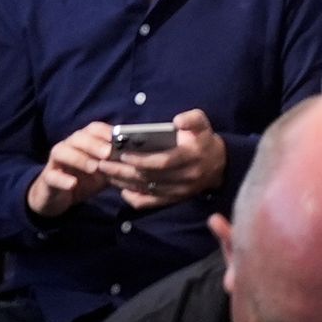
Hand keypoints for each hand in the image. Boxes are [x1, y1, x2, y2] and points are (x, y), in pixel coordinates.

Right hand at [29, 121, 125, 217]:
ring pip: (63, 151)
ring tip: (94, 167)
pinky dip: (62, 179)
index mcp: (84, 142)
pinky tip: (73, 184)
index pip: (93, 128)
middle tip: (108, 153)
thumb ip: (116, 165)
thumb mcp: (103, 172)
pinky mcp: (47, 178)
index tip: (121, 138)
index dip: (106, 131)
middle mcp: (69, 146)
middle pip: (79, 137)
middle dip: (94, 143)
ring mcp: (56, 161)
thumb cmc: (83, 180)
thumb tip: (140, 161)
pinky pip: (52, 176)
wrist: (57, 197)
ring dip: (80, 158)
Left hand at [107, 110, 228, 208]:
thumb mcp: (202, 123)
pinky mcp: (174, 199)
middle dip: (124, 171)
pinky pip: (152, 202)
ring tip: (106, 173)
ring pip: (147, 190)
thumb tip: (177, 121)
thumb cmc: (203, 140)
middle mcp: (185, 177)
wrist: (218, 165)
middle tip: (103, 163)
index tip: (123, 154)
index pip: (163, 162)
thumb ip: (192, 119)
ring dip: (124, 183)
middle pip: (150, 178)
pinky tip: (122, 191)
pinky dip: (135, 198)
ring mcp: (179, 191)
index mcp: (191, 157)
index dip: (142, 160)